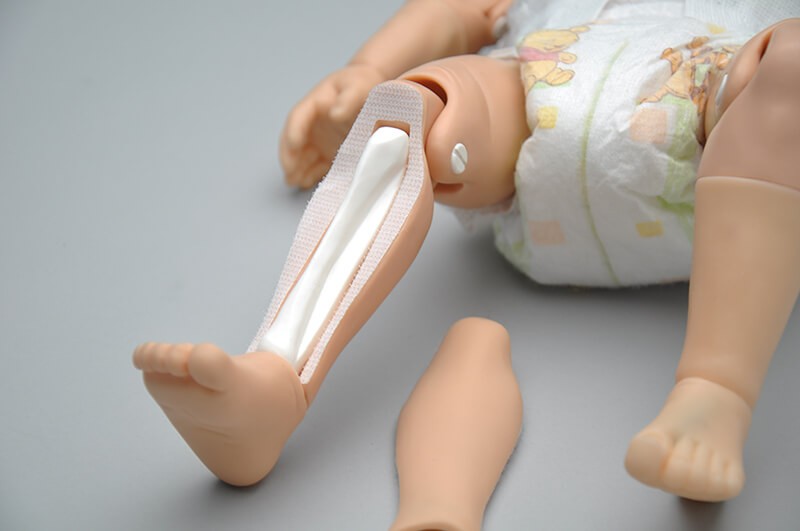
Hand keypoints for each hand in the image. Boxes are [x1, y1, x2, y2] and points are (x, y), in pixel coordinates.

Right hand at [279, 64, 386, 188]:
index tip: (294, 145)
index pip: (298, 118)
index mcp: (314, 104)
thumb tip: (334, 115)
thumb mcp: (357, 87)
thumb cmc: (362, 85)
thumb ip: (347, 100)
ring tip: (295, 183)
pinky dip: (310, 173)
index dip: (294, 132)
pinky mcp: (328, 150)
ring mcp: (319, 138)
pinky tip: (307, 183)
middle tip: (290, 173)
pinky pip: (316, 163)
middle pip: (294, 140)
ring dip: (296, 169)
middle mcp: (312, 123)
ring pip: (302, 154)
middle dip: (290, 157)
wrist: (371, 89)